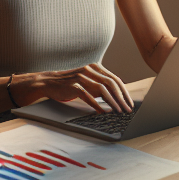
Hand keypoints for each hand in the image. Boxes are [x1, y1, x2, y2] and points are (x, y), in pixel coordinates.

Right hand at [13, 63, 134, 113]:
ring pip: (102, 89)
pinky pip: (87, 95)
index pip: (115, 79)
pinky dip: (96, 104)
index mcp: (96, 67)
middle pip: (111, 83)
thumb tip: (116, 95)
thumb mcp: (87, 80)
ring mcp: (82, 77)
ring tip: (117, 111)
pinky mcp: (73, 85)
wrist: (49, 82)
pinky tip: (102, 112)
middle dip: (121, 97)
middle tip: (127, 109)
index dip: (124, 92)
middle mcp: (91, 70)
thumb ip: (100, 84)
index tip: (129, 103)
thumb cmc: (70, 84)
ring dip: (112, 101)